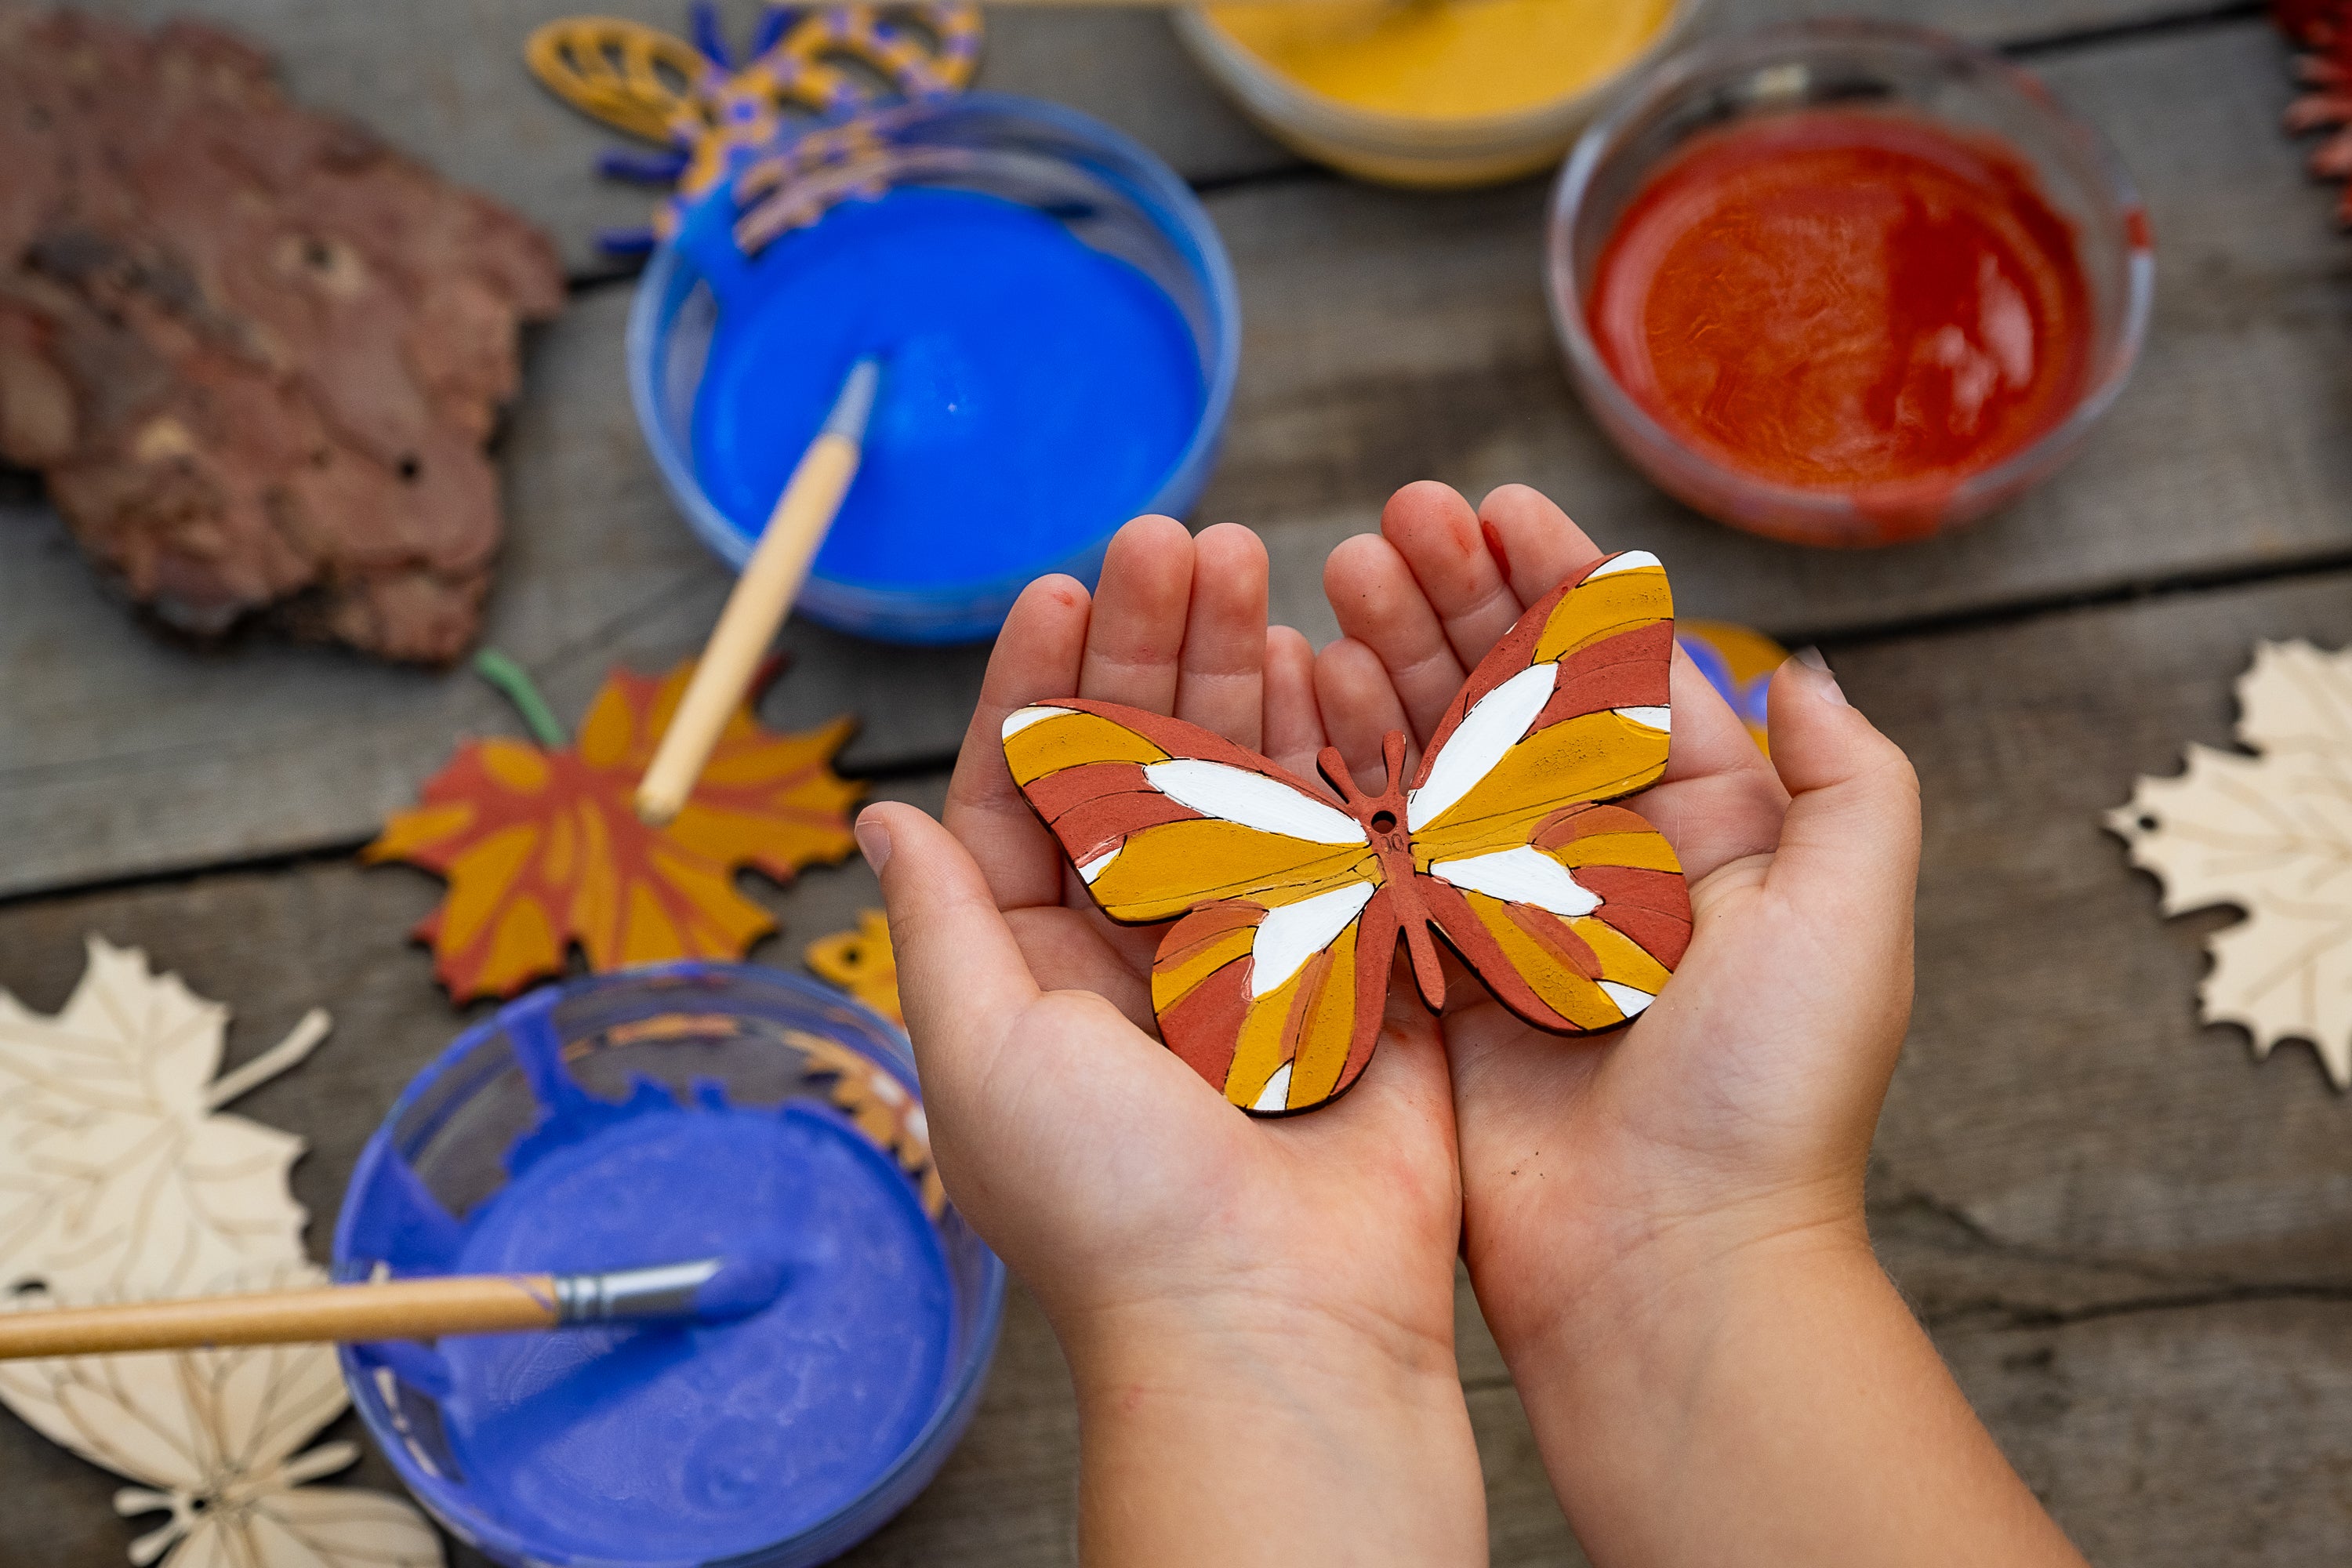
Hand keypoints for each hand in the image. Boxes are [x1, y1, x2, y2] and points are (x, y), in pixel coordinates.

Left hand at [858, 516, 1484, 1566]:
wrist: (1277, 1321)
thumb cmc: (1108, 1202)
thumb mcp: (983, 1051)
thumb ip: (943, 921)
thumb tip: (883, 812)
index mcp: (1041, 970)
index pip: (1030, 795)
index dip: (1038, 686)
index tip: (1057, 584)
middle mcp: (1145, 947)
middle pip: (1142, 760)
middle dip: (1149, 645)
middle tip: (1170, 536)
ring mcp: (1258, 946)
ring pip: (1240, 773)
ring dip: (1235, 666)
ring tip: (1241, 557)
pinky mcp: (1359, 963)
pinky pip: (1341, 829)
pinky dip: (1329, 742)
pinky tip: (1317, 652)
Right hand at [1317, 482, 2081, 1566]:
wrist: (1666, 1269)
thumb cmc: (1772, 1097)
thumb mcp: (1856, 919)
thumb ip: (1854, 780)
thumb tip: (1803, 668)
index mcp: (1704, 839)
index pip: (1619, 676)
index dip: (1557, 584)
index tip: (1496, 504)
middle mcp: (1595, 867)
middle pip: (1512, 698)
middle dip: (1453, 599)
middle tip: (1390, 519)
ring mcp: (1502, 918)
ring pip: (1433, 754)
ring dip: (1387, 658)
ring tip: (1336, 572)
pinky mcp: (1425, 976)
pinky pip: (1372, 846)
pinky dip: (1337, 763)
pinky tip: (1297, 685)